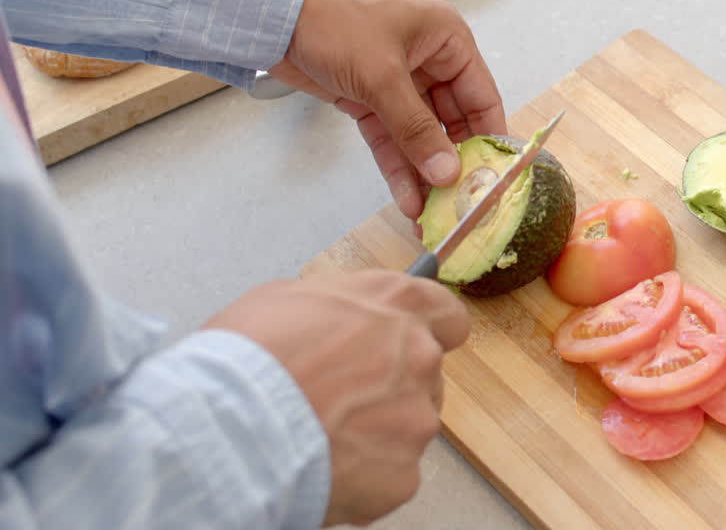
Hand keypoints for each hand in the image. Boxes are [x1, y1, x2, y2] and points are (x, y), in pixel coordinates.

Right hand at [203, 270, 470, 526]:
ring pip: (409, 426)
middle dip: (391, 386)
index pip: (447, 315)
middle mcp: (419, 356)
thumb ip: (338, 307)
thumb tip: (342, 318)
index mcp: (396, 304)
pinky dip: (363, 477)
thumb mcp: (285, 299)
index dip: (431, 331)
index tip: (414, 342)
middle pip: (424, 375)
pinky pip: (391, 474)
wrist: (227, 428)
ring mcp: (416, 418)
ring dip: (377, 432)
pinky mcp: (404, 473)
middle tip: (341, 399)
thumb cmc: (244, 360)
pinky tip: (322, 467)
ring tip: (320, 435)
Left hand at [268, 0, 506, 226]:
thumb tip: (449, 174)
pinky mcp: (369, 100)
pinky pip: (391, 139)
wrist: (271, 8)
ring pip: (420, 137)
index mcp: (448, 41)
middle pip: (452, 123)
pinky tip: (407, 199)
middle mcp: (430, 63)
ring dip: (424, 174)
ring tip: (431, 217)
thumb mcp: (382, 75)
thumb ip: (417, 129)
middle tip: (460, 208)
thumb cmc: (337, 21)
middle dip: (453, 165)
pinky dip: (397, 167)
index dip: (489, 140)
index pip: (482, 98)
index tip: (495, 180)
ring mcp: (398, 84)